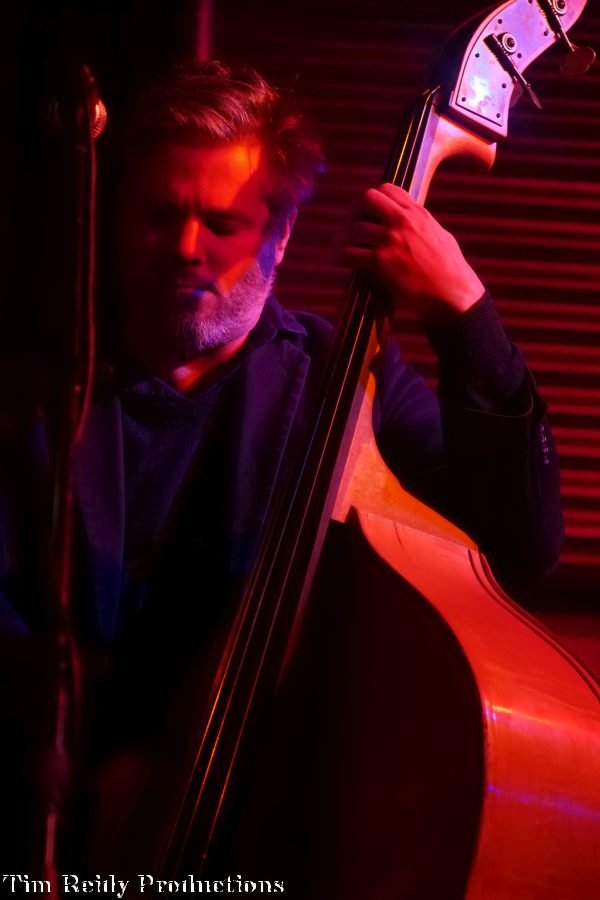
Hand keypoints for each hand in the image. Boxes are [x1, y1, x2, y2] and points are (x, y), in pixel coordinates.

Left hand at [340, 183, 484, 320]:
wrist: (452, 293)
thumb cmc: (449, 269)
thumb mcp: (439, 235)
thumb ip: (423, 224)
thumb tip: (415, 219)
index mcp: (417, 213)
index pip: (387, 189)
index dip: (372, 199)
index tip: (366, 211)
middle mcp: (402, 221)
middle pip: (367, 199)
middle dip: (354, 210)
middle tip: (350, 225)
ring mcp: (390, 240)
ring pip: (353, 227)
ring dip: (342, 236)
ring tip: (338, 245)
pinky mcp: (380, 261)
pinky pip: (349, 253)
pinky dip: (340, 256)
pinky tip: (338, 260)